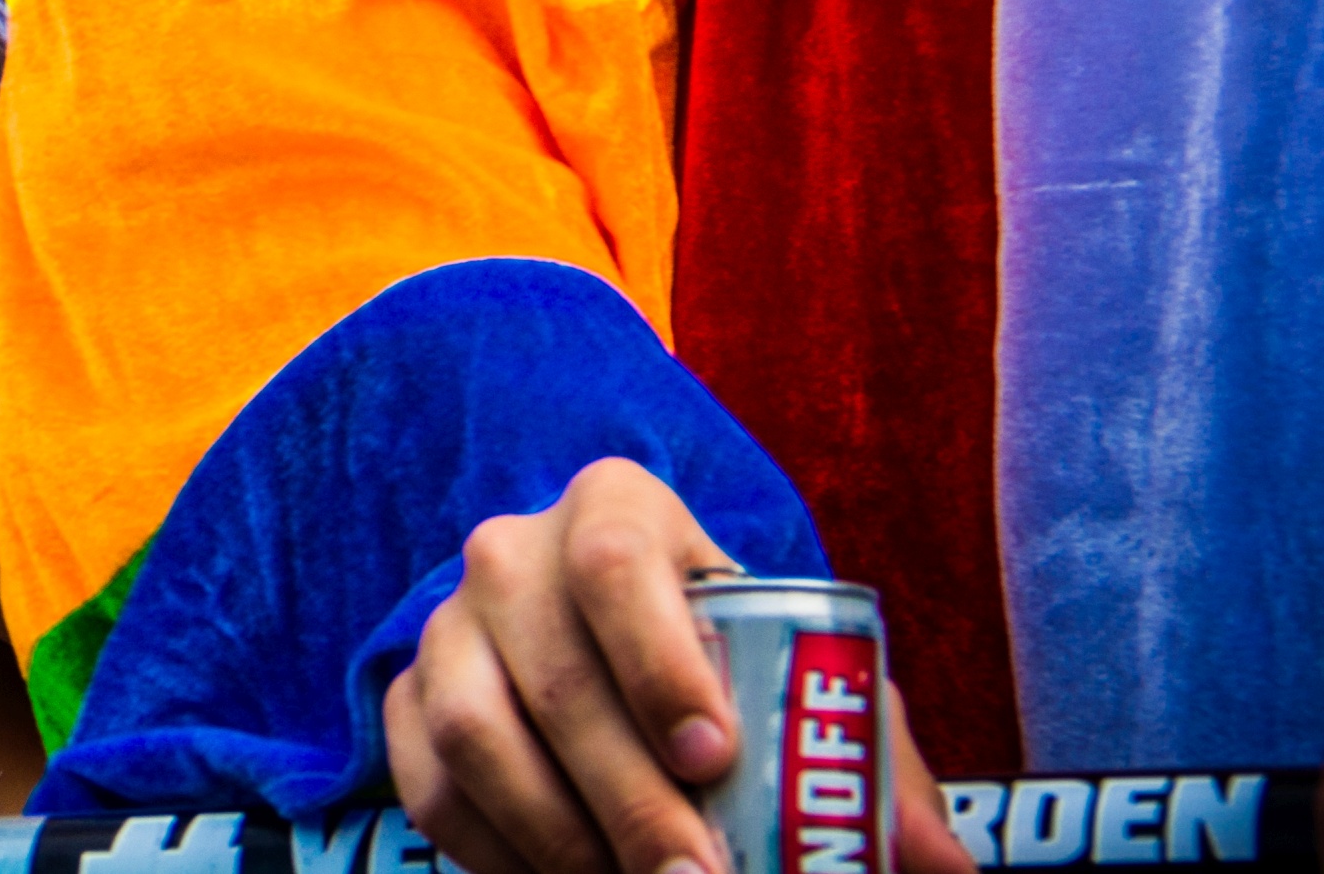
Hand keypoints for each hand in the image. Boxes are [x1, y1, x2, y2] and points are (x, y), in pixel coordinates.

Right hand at [385, 458, 972, 873]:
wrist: (612, 641)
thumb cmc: (725, 656)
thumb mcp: (803, 675)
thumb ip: (867, 754)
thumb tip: (940, 861)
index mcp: (614, 508)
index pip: (611, 560)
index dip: (655, 658)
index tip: (713, 756)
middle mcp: (511, 550)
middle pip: (552, 670)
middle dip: (628, 797)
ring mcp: (448, 624)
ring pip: (474, 731)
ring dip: (558, 835)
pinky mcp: (407, 696)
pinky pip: (427, 783)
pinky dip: (495, 851)